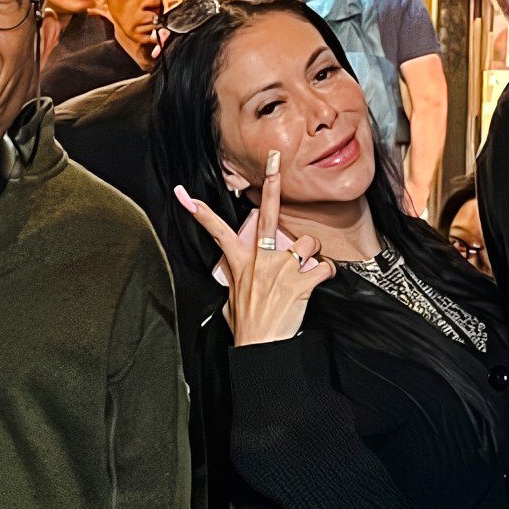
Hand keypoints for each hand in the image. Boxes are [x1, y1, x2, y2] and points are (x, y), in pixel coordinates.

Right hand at [174, 150, 335, 346]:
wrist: (259, 349)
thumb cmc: (247, 324)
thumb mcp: (232, 295)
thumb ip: (239, 274)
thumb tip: (242, 268)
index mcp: (240, 262)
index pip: (216, 231)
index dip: (199, 212)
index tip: (182, 194)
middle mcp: (260, 260)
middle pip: (267, 214)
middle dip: (271, 183)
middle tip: (276, 159)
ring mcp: (281, 269)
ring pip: (306, 243)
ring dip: (309, 255)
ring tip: (303, 271)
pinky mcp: (301, 282)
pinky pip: (324, 267)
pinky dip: (325, 273)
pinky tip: (318, 282)